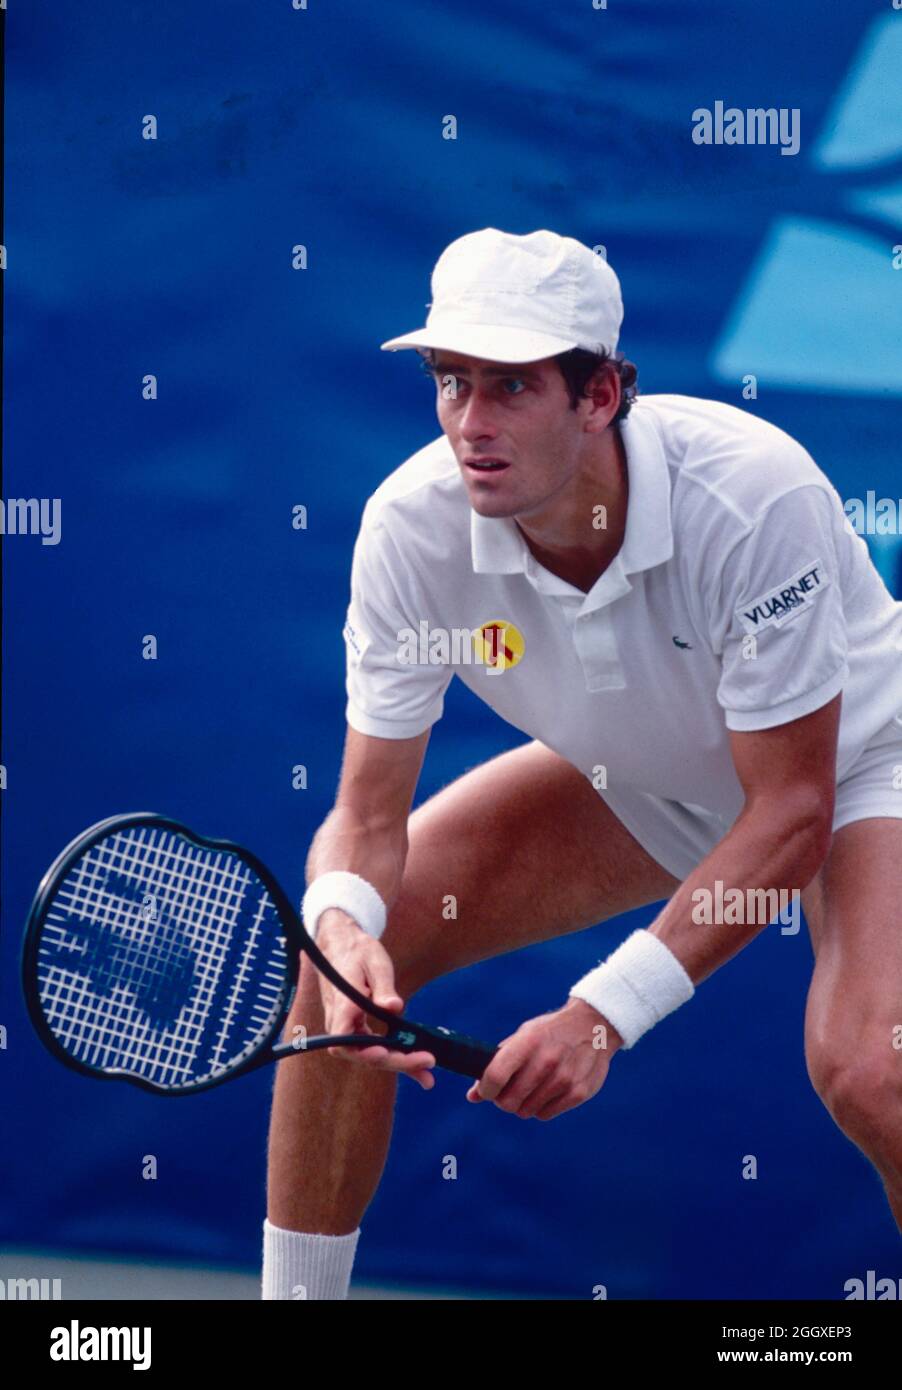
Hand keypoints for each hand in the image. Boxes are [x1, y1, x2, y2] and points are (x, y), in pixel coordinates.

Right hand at [315, 910, 435, 1089]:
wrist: (342, 945)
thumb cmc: (358, 951)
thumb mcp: (374, 962)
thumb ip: (382, 987)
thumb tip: (394, 1007)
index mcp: (342, 1004)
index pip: (342, 1038)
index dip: (361, 1050)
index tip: (383, 1052)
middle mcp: (341, 1020)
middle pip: (362, 1053)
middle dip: (395, 1061)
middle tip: (427, 1062)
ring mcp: (349, 1027)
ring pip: (370, 1054)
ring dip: (398, 1064)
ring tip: (428, 1075)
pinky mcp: (359, 1028)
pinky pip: (375, 1047)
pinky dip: (396, 1056)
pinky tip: (418, 1066)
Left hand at [465, 998, 622, 1119]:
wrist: (594, 1026)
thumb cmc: (549, 1033)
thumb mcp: (523, 1037)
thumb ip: (497, 1064)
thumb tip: (472, 1096)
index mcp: (528, 1042)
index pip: (495, 1076)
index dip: (486, 1090)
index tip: (487, 1090)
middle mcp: (546, 1061)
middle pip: (509, 1101)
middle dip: (504, 1101)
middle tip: (509, 1091)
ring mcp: (564, 1078)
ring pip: (526, 1111)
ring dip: (524, 1104)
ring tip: (531, 1088)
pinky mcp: (579, 1092)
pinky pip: (545, 1114)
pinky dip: (541, 1108)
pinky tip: (547, 1091)